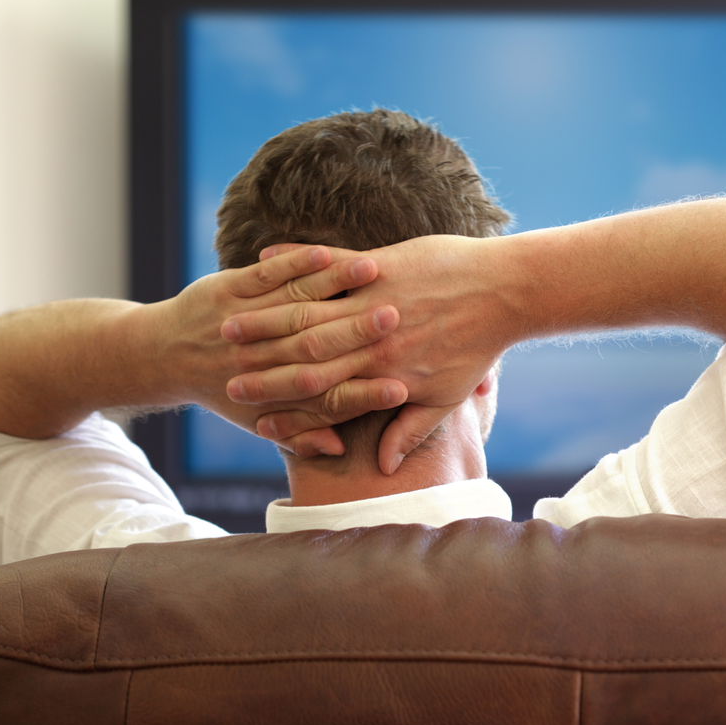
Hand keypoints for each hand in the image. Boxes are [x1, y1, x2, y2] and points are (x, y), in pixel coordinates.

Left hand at [156, 245, 410, 452]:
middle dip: (359, 332)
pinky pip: (266, 275)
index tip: (400, 389)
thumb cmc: (223, 390)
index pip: (329, 399)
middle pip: (319, 348)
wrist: (163, 357)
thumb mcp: (259, 421)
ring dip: (335, 286)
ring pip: (296, 303)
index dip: (364, 396)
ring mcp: (243, 321)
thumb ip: (303, 433)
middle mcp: (258, 360)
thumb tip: (338, 447)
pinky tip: (323, 253)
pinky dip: (295, 262)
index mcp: (273, 395)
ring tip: (373, 273)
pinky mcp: (227, 290)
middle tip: (396, 319)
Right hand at [222, 235, 517, 472]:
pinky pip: (329, 266)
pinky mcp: (382, 264)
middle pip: (303, 356)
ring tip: (228, 319)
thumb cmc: (478, 348)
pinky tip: (263, 259)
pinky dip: (296, 263)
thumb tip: (383, 465)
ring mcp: (374, 299)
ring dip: (264, 316)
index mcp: (383, 374)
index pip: (320, 395)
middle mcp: (373, 341)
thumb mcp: (446, 397)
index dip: (279, 402)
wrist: (504, 293)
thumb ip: (410, 430)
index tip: (244, 408)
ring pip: (308, 312)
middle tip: (221, 366)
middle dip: (258, 363)